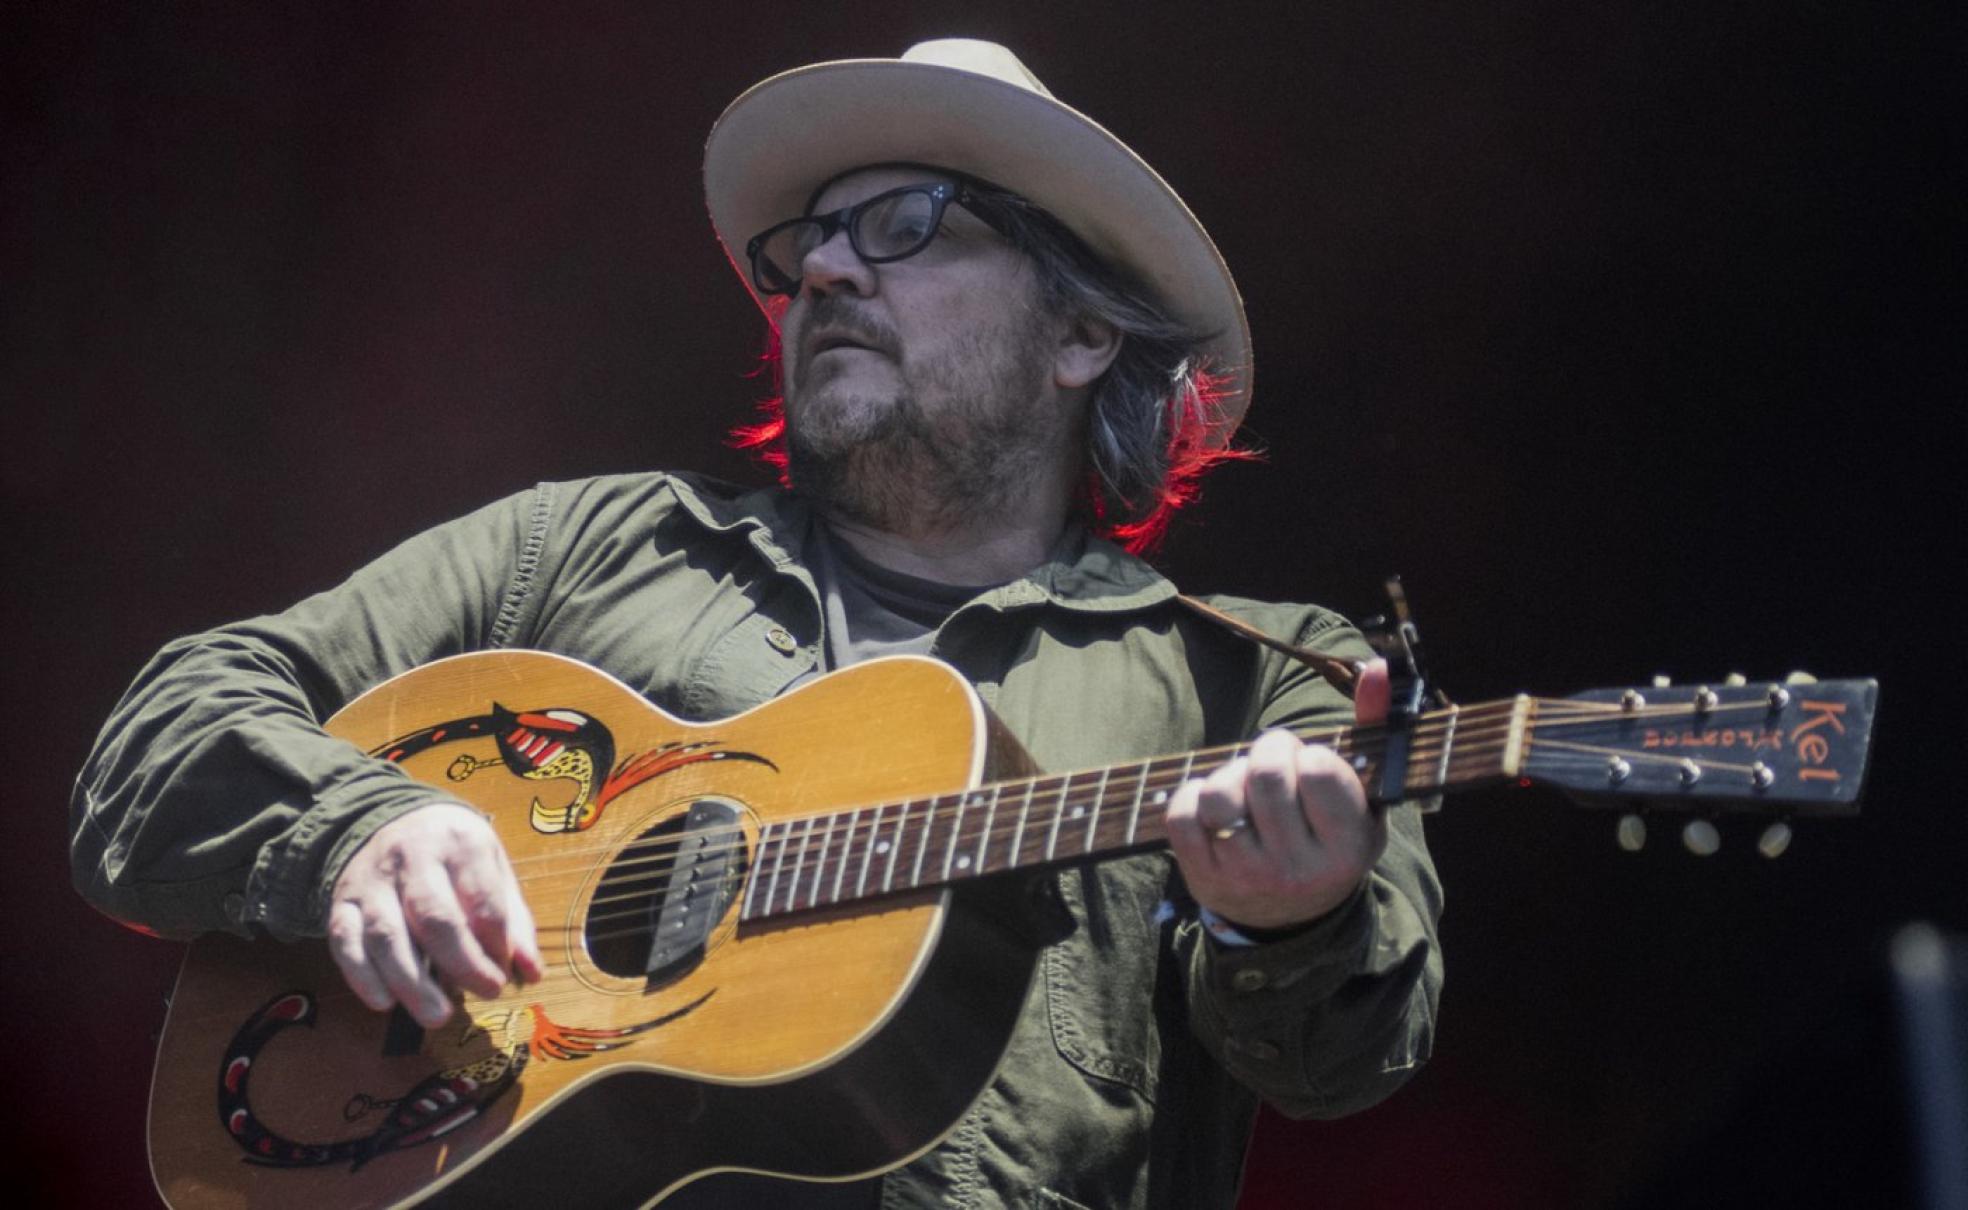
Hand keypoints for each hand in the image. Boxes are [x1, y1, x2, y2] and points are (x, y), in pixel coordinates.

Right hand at [326, 802, 542, 1027]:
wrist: (393, 819)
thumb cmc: (454, 854)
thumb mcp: (493, 868)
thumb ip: (514, 920)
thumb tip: (532, 973)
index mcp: (460, 843)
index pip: (482, 900)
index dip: (497, 943)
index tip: (505, 972)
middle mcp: (411, 857)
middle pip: (434, 917)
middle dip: (462, 963)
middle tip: (486, 993)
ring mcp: (371, 881)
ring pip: (387, 934)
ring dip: (412, 982)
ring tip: (437, 1016)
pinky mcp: (341, 903)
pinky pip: (345, 942)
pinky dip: (363, 977)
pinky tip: (385, 1003)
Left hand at [1165, 658, 1392, 933]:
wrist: (1291, 920)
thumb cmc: (1330, 837)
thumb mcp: (1365, 797)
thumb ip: (1373, 728)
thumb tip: (1378, 668)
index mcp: (1347, 846)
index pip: (1318, 770)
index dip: (1309, 753)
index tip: (1310, 764)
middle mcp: (1298, 868)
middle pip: (1264, 776)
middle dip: (1267, 752)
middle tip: (1275, 762)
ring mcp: (1247, 876)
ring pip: (1218, 795)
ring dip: (1228, 776)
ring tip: (1245, 786)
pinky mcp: (1204, 878)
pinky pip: (1180, 815)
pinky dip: (1192, 795)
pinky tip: (1214, 805)